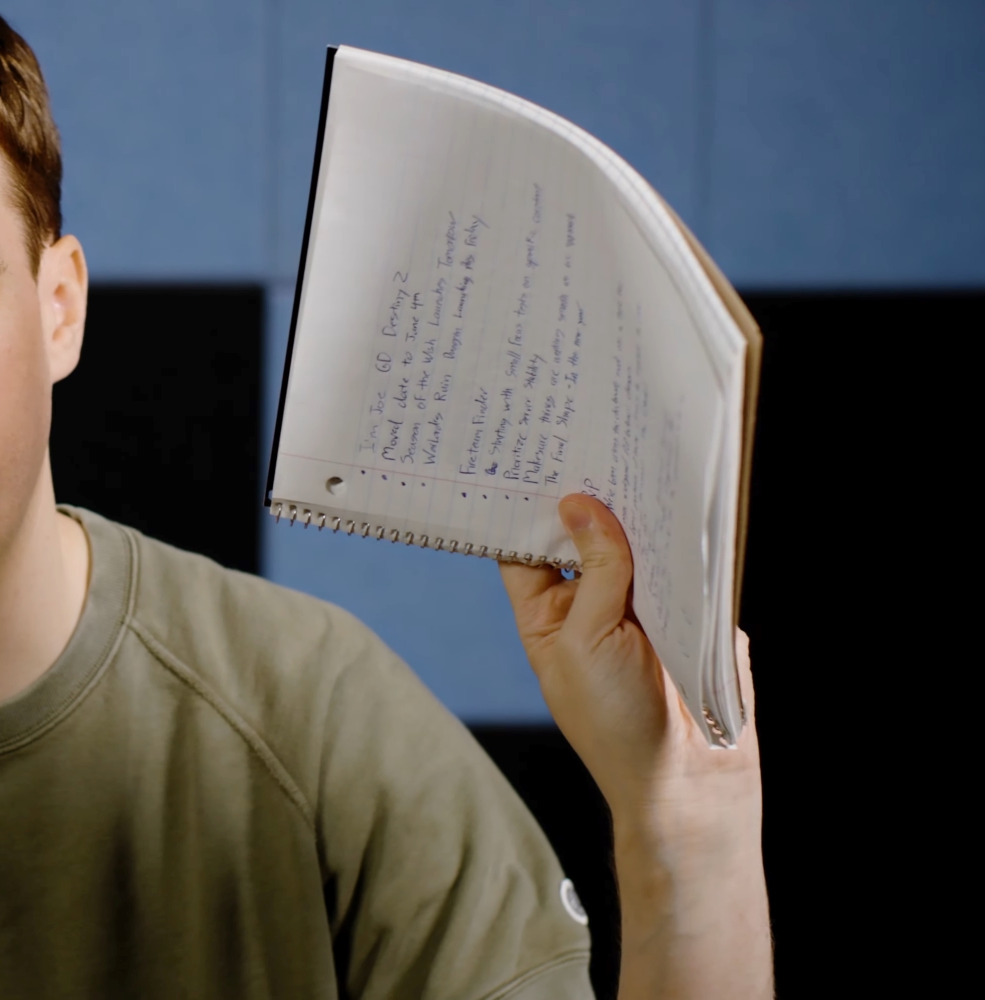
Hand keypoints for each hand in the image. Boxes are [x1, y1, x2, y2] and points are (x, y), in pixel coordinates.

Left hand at [500, 493, 771, 999]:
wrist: (691, 776)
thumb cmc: (616, 720)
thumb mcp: (589, 640)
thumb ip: (594, 571)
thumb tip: (582, 503)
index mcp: (546, 613)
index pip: (524, 547)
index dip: (521, 508)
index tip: (518, 457)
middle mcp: (590, 601)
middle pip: (582, 534)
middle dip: (583, 494)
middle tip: (578, 433)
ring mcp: (642, 601)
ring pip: (633, 539)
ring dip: (633, 504)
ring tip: (624, 444)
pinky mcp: (690, 604)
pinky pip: (681, 556)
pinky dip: (678, 527)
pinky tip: (673, 485)